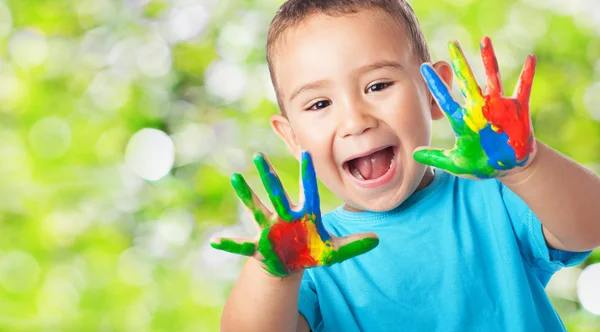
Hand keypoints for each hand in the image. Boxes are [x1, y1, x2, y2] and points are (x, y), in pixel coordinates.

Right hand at [210, 151, 378, 276]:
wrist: (290, 263)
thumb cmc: (310, 251)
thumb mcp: (333, 251)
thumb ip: (354, 245)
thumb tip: (378, 239)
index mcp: (304, 215)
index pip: (308, 191)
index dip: (307, 174)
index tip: (307, 152)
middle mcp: (285, 216)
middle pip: (277, 192)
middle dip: (269, 175)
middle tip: (260, 155)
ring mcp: (270, 229)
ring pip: (256, 208)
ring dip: (245, 194)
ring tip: (235, 177)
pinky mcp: (259, 245)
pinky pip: (241, 246)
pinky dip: (229, 244)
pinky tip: (215, 241)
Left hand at [414, 36, 536, 178]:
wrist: (510, 167)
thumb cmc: (482, 165)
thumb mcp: (457, 164)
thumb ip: (436, 158)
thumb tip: (414, 155)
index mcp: (463, 121)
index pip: (445, 99)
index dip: (435, 84)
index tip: (424, 67)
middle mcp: (479, 109)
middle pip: (467, 81)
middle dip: (459, 63)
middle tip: (451, 43)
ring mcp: (498, 107)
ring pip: (492, 78)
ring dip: (489, 59)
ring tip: (484, 39)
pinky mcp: (518, 110)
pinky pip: (523, 89)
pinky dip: (528, 74)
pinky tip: (530, 58)